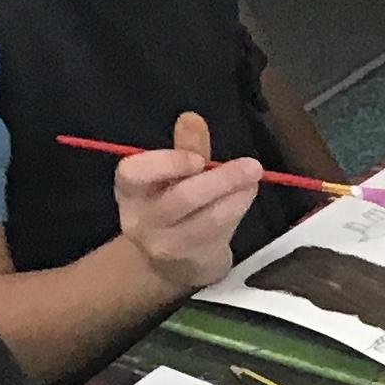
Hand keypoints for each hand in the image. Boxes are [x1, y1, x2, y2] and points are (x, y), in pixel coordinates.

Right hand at [113, 109, 262, 293]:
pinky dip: (238, 209)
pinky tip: (249, 193)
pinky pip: (221, 233)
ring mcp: (167, 245)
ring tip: (254, 175)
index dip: (166, 164)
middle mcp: (142, 219)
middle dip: (220, 180)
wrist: (170, 266)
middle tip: (252, 165)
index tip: (198, 159)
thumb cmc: (172, 207)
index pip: (134, 174)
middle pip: (180, 200)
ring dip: (236, 195)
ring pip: (207, 220)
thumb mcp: (173, 176)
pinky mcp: (193, 261)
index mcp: (130, 190)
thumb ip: (185, 148)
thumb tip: (192, 118)